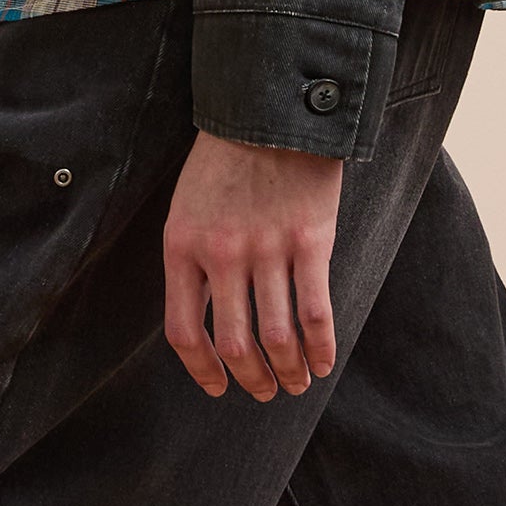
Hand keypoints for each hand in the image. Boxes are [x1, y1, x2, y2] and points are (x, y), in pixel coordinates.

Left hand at [163, 131, 341, 402]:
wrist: (271, 113)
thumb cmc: (225, 163)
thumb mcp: (187, 209)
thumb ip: (194, 263)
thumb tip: (207, 324)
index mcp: (182, 248)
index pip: (184, 331)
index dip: (202, 370)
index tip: (218, 388)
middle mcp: (222, 254)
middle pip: (235, 344)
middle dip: (252, 379)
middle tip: (265, 392)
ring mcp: (267, 249)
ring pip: (277, 336)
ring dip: (288, 371)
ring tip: (296, 383)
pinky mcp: (310, 241)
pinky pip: (316, 311)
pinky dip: (321, 347)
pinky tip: (323, 363)